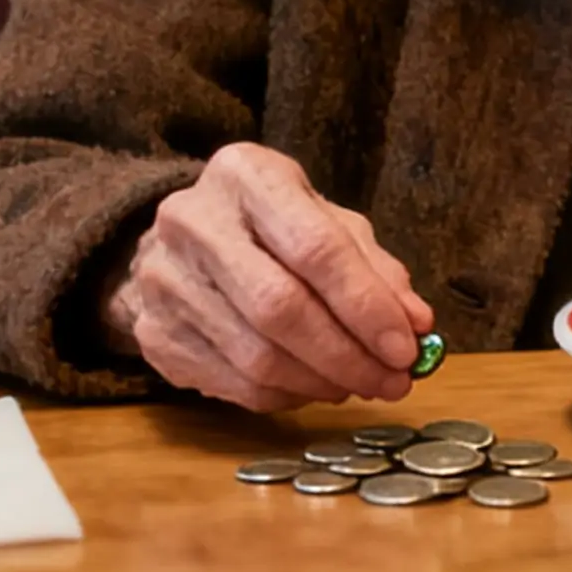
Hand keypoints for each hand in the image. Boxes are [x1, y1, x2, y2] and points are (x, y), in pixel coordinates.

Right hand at [99, 143, 435, 411]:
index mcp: (245, 175)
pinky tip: (316, 387)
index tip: (407, 347)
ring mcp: (164, 282)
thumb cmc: (270, 228)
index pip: (315, 247)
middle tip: (394, 382)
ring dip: (323, 382)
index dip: (366, 305)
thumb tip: (417, 325)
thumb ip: (375, 268)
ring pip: (257, 357)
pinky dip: (288, 396)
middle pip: (279, 307)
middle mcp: (192, 222)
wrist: (180, 243)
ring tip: (362, 386)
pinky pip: (235, 385)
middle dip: (347, 355)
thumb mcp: (326, 221)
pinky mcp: (154, 335)